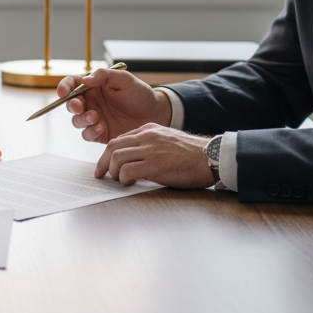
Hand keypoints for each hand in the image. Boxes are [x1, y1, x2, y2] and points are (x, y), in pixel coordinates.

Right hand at [57, 68, 171, 142]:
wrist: (155, 114)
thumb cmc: (140, 94)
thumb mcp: (124, 79)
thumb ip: (104, 76)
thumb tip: (85, 80)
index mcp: (93, 86)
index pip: (72, 84)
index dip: (64, 87)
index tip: (63, 92)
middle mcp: (91, 102)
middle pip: (71, 104)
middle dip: (72, 106)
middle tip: (80, 107)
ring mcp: (95, 118)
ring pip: (77, 121)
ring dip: (82, 119)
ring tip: (96, 117)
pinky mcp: (100, 133)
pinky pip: (88, 134)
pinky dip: (90, 132)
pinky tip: (101, 127)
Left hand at [95, 123, 214, 187]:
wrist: (212, 157)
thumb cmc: (192, 154)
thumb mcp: (167, 140)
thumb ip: (150, 144)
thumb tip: (134, 159)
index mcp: (149, 129)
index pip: (119, 139)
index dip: (108, 153)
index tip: (104, 164)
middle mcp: (147, 136)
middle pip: (113, 146)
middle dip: (102, 162)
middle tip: (100, 175)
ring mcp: (150, 150)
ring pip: (117, 157)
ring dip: (113, 172)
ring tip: (119, 180)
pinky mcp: (155, 165)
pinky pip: (128, 171)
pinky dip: (124, 178)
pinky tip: (129, 183)